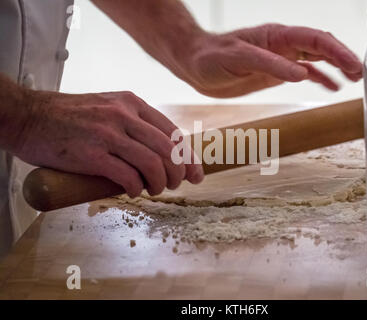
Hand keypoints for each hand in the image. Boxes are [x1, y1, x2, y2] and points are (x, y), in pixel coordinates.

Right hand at [13, 90, 203, 196]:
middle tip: (175, 185)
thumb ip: (133, 124)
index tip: (195, 174)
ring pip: (153, 163)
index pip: (172, 132)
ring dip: (160, 183)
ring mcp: (108, 134)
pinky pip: (127, 175)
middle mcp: (123, 115)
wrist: (28, 116)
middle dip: (178, 173)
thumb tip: (159, 152)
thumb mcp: (108, 107)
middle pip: (168, 150)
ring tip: (155, 190)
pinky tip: (134, 191)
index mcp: (131, 103)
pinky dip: (136, 187)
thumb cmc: (69, 116)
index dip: (188, 157)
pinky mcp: (91, 154)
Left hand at [179, 24, 362, 97]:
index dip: (339, 52)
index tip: (356, 67)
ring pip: (318, 59)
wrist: (194, 66)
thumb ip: (270, 65)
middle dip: (347, 59)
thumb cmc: (211, 58)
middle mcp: (283, 46)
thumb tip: (301, 73)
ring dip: (339, 68)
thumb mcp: (238, 59)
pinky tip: (332, 87)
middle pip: (323, 47)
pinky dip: (321, 78)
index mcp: (277, 37)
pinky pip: (305, 72)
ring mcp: (282, 59)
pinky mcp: (276, 73)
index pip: (316, 40)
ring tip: (357, 81)